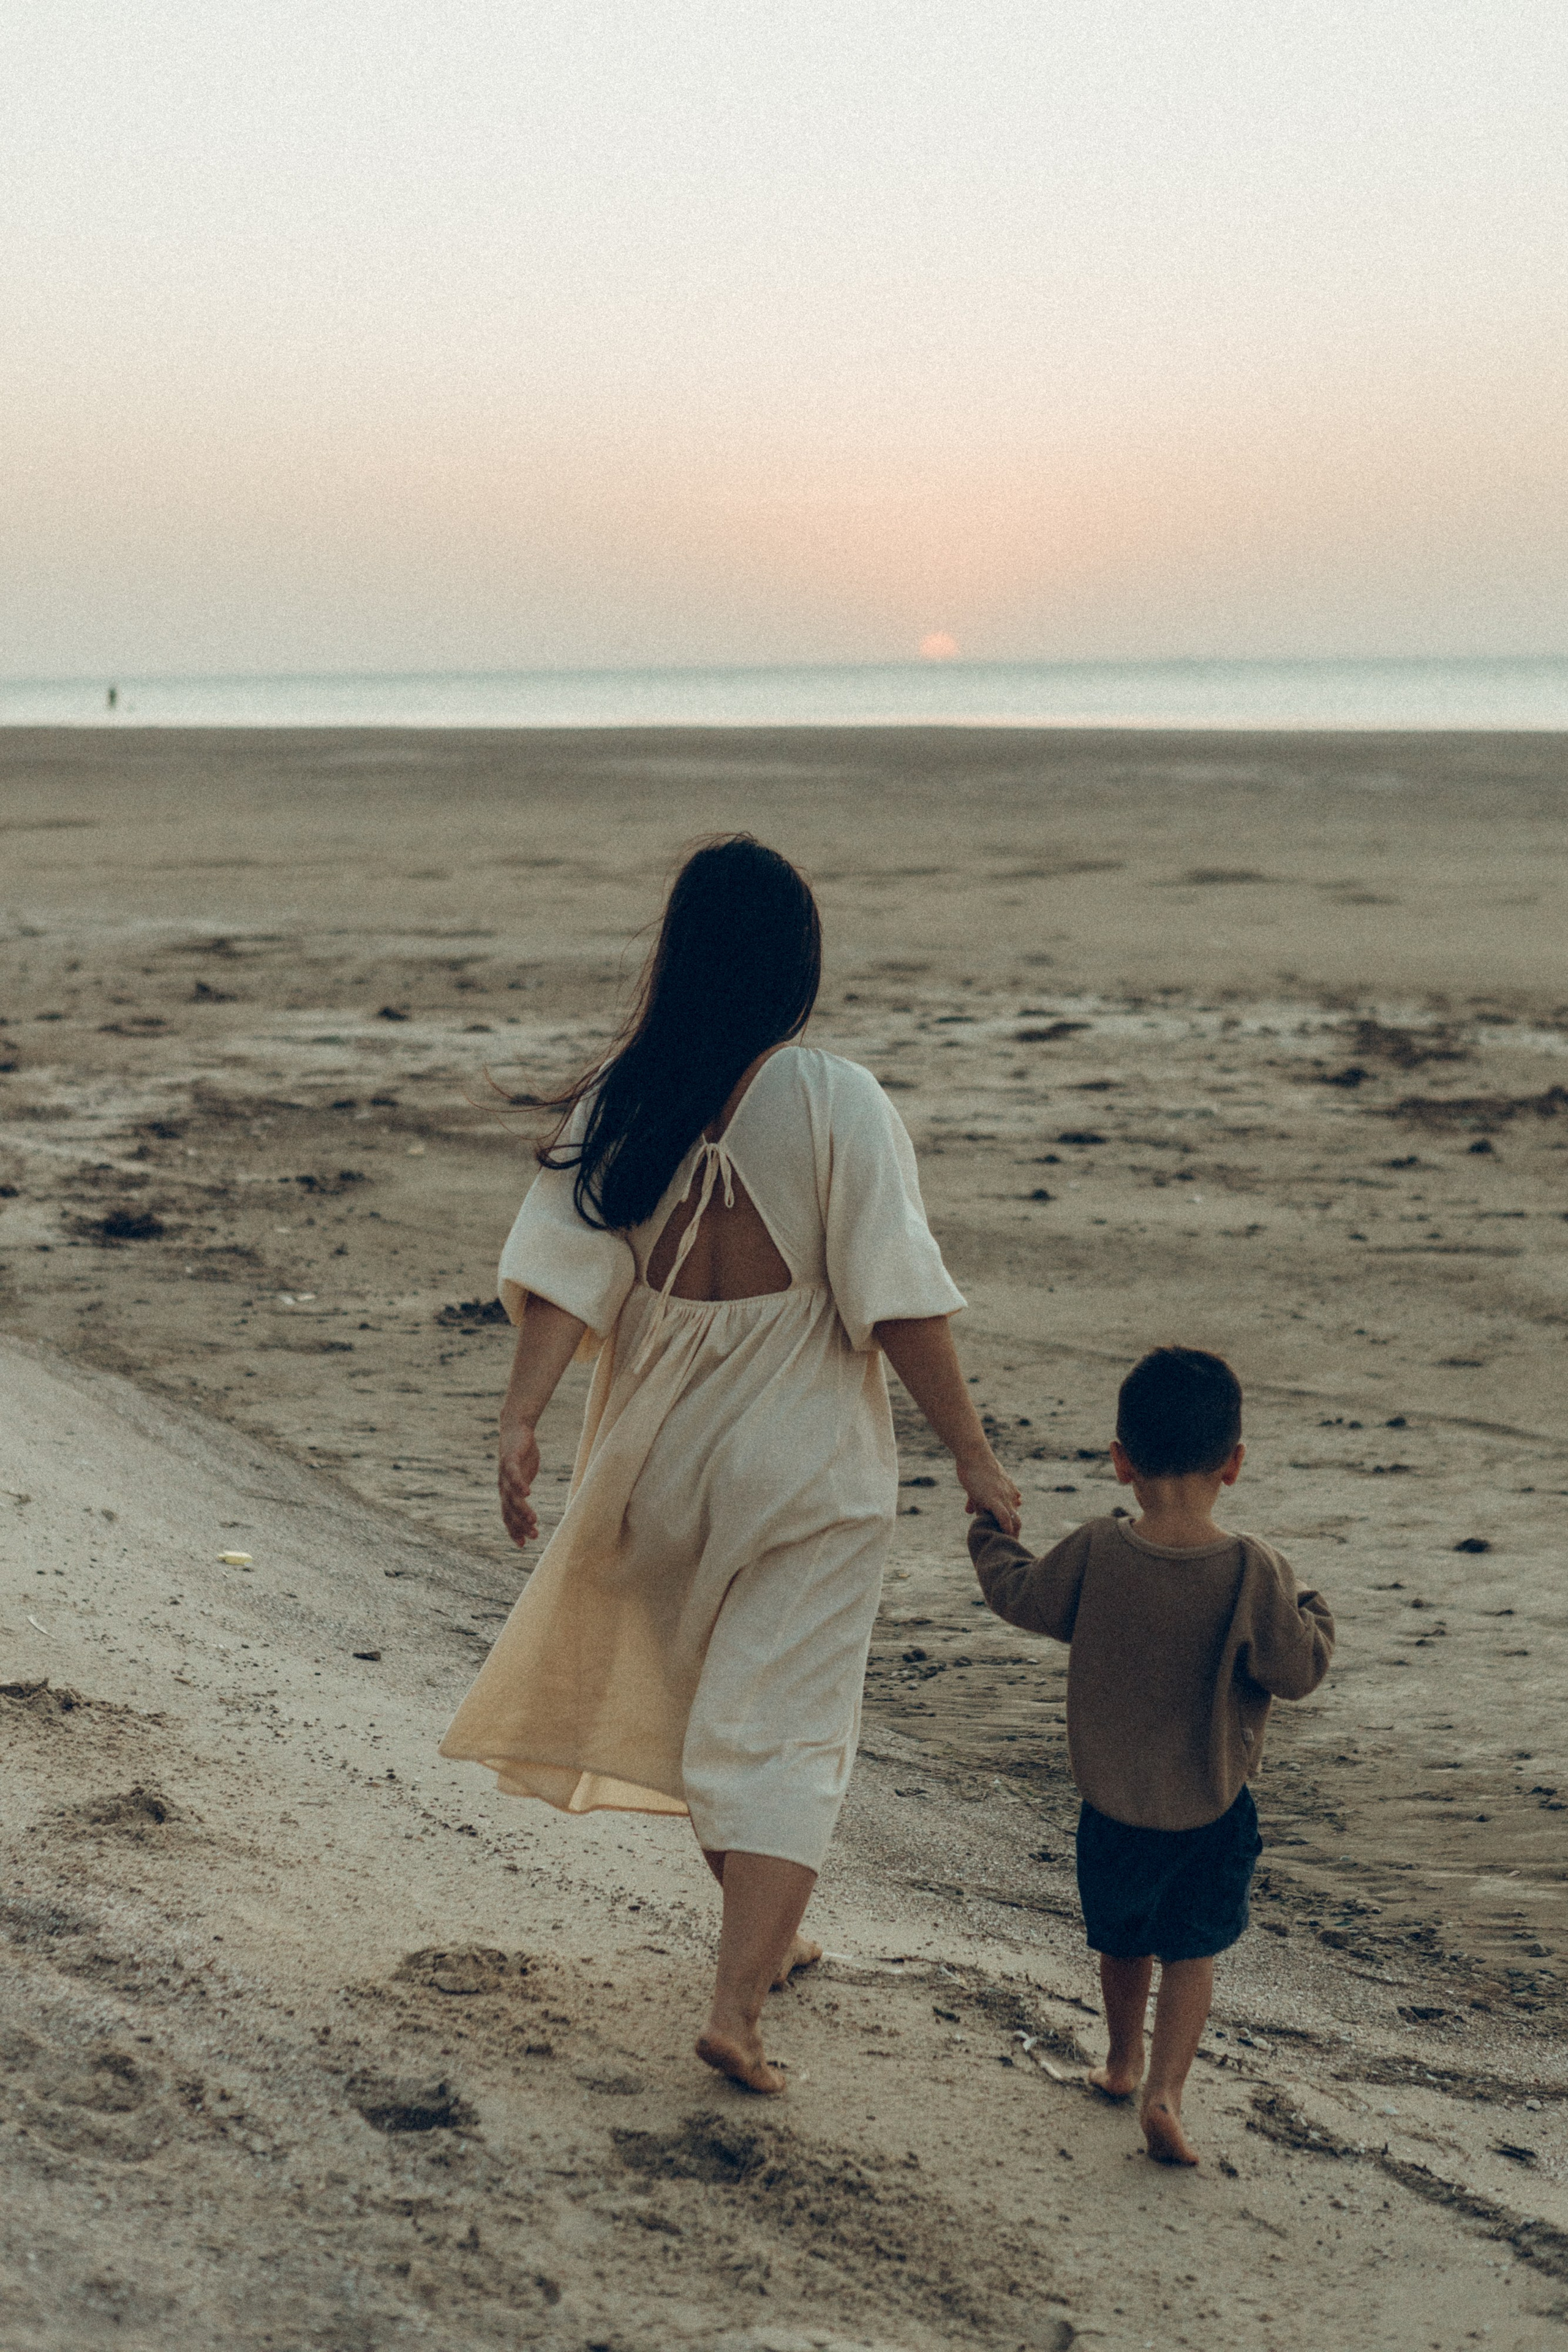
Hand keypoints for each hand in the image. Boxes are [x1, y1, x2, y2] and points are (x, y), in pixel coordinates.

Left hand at [498, 1424, 541, 1547]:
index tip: (523, 1544)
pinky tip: (528, 1493)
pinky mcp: (510, 1460)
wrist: (516, 1430)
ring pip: (512, 1496)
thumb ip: (526, 1491)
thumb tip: (532, 1502)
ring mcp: (505, 1474)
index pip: (508, 1516)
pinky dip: (519, 1485)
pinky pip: (513, 1475)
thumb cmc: (522, 1456)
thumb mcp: (525, 1477)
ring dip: (522, 1509)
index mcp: (507, 1493)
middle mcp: (503, 1486)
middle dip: (521, 1525)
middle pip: (510, 1510)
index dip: (514, 1530)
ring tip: (533, 1519)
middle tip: (534, 1536)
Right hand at [957, 1448, 1021, 1537]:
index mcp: (1007, 1490)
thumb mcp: (976, 1484)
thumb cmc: (973, 1465)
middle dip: (1013, 1532)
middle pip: (1016, 1518)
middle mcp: (1008, 1495)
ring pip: (1014, 1520)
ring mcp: (1002, 1498)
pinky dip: (1006, 1529)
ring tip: (1008, 1544)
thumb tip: (969, 1511)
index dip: (1010, 1521)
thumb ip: (974, 1499)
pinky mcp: (994, 1500)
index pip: (1014, 1509)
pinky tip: (1004, 1538)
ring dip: (1012, 1534)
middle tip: (1008, 1543)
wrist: (974, 1454)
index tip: (1007, 1532)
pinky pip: (1004, 1518)